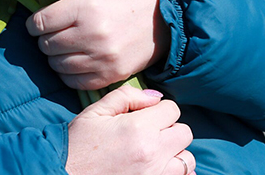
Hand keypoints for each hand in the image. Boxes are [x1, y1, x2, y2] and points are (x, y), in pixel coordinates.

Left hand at [27, 0, 170, 89]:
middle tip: (55, 30)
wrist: (169, 13)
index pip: (41, 22)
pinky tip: (73, 60)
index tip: (40, 20)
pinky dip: (67, 73)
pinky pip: (74, 82)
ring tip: (65, 43)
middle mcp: (93, 35)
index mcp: (88, 7)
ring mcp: (103, 59)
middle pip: (46, 45)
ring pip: (56, 65)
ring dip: (54, 55)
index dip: (34, 22)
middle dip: (44, 37)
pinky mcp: (112, 75)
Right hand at [67, 86, 194, 174]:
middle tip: (149, 133)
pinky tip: (157, 167)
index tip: (145, 115)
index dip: (159, 109)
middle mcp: (153, 153)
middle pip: (184, 133)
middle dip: (169, 129)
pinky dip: (173, 172)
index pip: (172, 109)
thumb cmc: (77, 145)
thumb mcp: (95, 112)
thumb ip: (127, 97)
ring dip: (174, 153)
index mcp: (139, 128)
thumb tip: (154, 97)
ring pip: (187, 159)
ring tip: (153, 153)